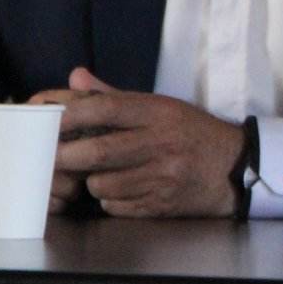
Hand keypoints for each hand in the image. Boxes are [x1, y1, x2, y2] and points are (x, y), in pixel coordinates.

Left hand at [28, 68, 244, 218]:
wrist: (234, 166)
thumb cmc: (192, 133)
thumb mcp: (162, 106)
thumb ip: (114, 95)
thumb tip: (75, 78)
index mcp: (160, 113)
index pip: (107, 108)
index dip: (72, 113)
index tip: (49, 118)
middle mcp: (162, 143)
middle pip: (99, 151)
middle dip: (66, 156)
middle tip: (48, 156)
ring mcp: (164, 176)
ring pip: (103, 184)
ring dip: (90, 181)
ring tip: (96, 174)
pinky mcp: (162, 204)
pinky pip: (117, 205)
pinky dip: (109, 199)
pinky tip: (120, 189)